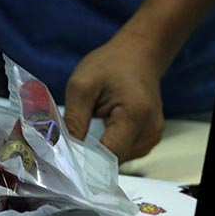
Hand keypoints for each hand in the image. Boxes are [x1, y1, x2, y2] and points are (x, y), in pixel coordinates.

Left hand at [63, 25, 165, 162]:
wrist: (139, 54)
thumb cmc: (110, 64)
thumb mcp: (82, 85)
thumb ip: (73, 120)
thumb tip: (61, 150)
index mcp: (135, 115)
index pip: (108, 156)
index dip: (84, 161)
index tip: (63, 158)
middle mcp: (150, 131)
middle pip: (114, 161)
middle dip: (89, 158)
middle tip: (70, 143)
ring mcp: (153, 137)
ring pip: (118, 160)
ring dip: (99, 153)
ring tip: (86, 132)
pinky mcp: (149, 139)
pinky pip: (124, 153)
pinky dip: (109, 148)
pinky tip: (100, 133)